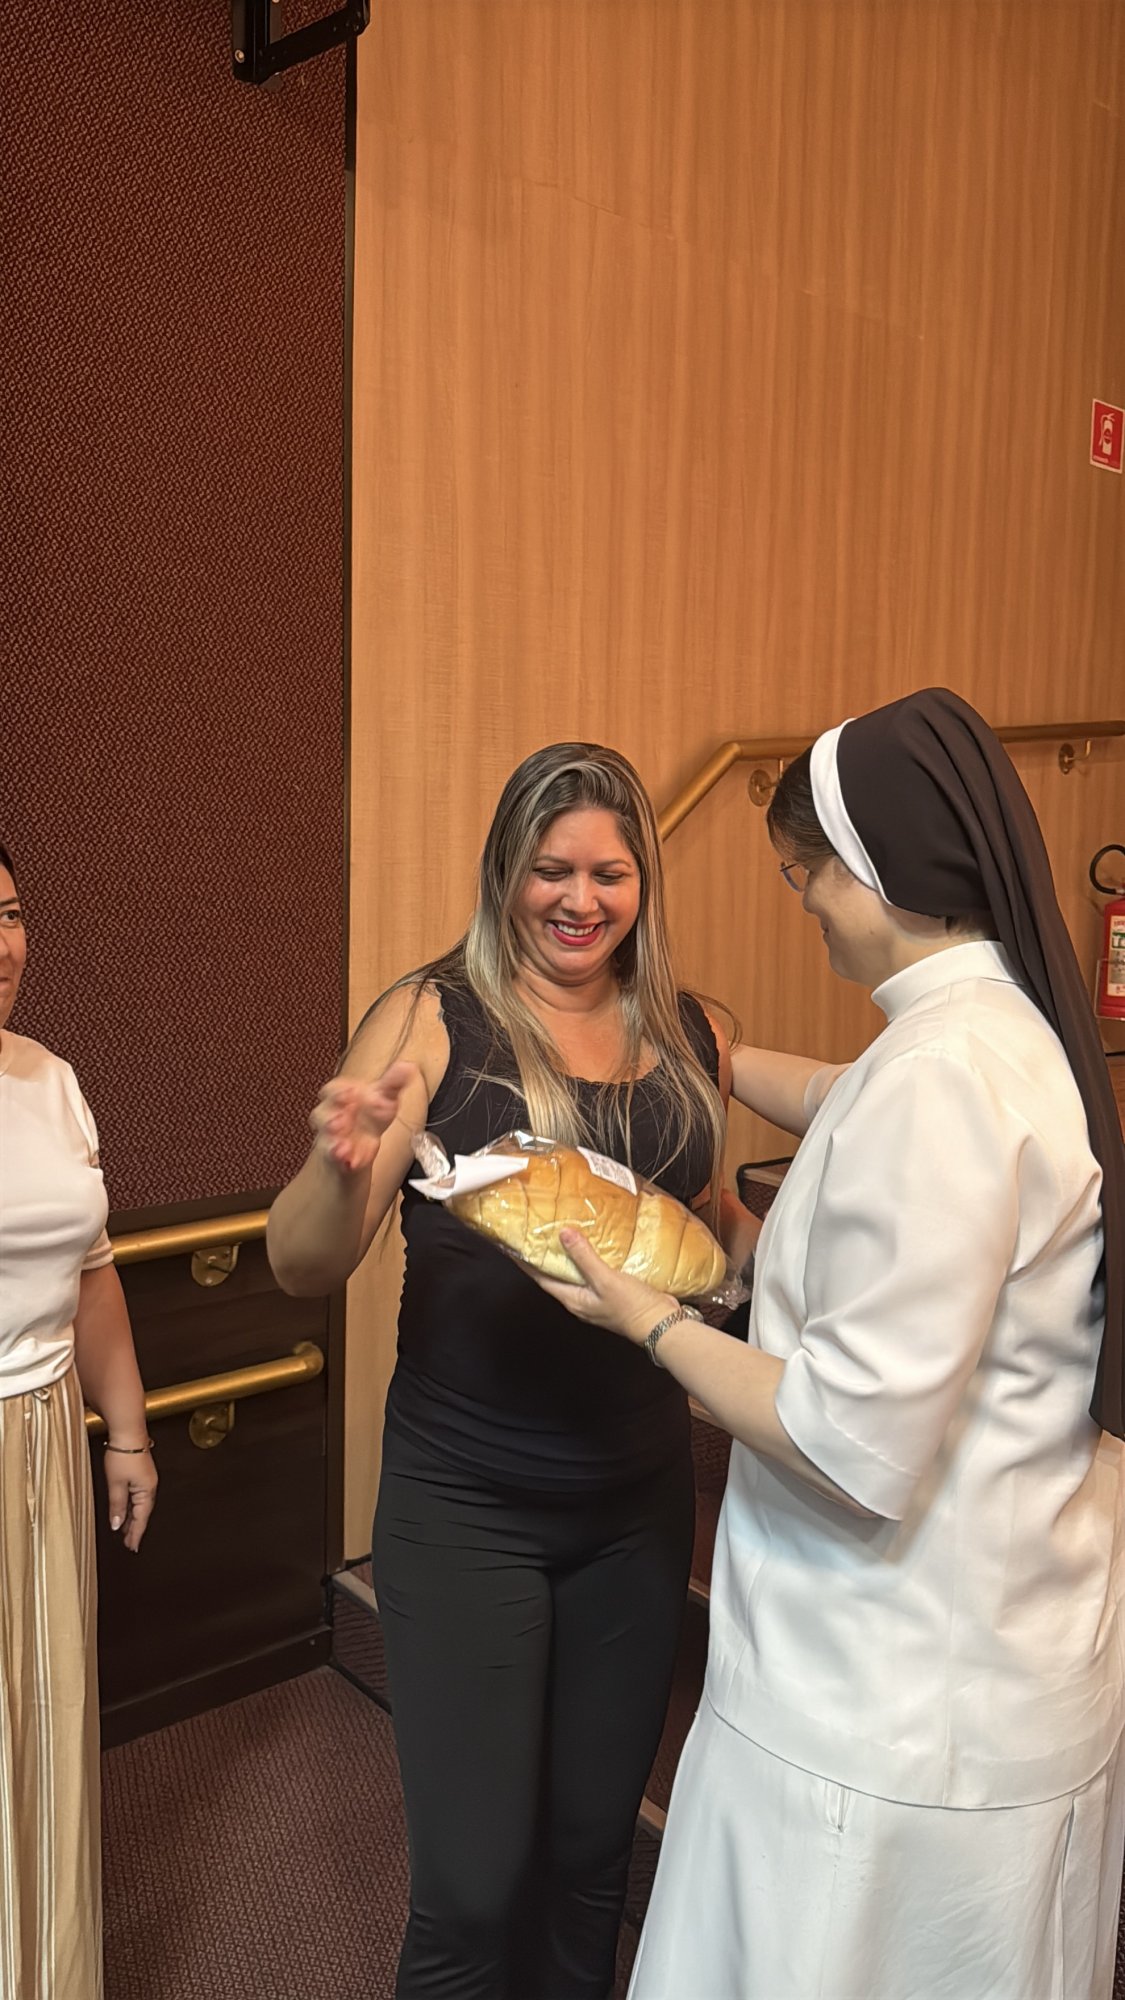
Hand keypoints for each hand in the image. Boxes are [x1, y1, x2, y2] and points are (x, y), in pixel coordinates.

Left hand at [105, 1446, 157, 1552]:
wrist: (128, 1433)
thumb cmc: (123, 1454)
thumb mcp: (116, 1484)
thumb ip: (117, 1505)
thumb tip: (117, 1524)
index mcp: (147, 1491)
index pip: (141, 1519)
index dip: (135, 1534)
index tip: (132, 1547)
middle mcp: (149, 1487)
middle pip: (142, 1513)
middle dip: (135, 1528)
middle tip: (128, 1543)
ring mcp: (146, 1480)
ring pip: (139, 1505)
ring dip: (132, 1518)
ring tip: (125, 1530)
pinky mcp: (141, 1473)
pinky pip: (137, 1496)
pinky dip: (131, 1506)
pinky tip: (125, 1509)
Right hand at [310, 1060, 419, 1173]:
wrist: (364, 1144)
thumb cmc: (370, 1113)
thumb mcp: (385, 1096)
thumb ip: (393, 1082)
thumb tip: (408, 1066)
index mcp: (341, 1095)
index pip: (333, 1089)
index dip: (340, 1091)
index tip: (352, 1092)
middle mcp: (331, 1115)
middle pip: (322, 1114)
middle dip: (331, 1117)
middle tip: (343, 1120)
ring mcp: (331, 1138)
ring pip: (326, 1139)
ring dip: (334, 1142)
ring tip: (345, 1146)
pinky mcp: (336, 1158)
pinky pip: (335, 1160)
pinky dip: (344, 1160)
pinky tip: (353, 1162)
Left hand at [534, 1228, 676, 1345]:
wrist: (662, 1324)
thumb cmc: (632, 1308)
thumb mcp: (604, 1279)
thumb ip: (584, 1257)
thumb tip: (563, 1234)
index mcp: (573, 1300)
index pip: (542, 1278)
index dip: (527, 1263)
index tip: (515, 1248)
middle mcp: (582, 1300)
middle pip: (558, 1275)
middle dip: (549, 1256)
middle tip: (541, 1234)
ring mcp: (597, 1298)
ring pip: (578, 1274)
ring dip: (572, 1256)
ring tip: (568, 1234)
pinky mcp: (614, 1293)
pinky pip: (597, 1273)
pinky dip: (593, 1259)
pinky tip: (599, 1246)